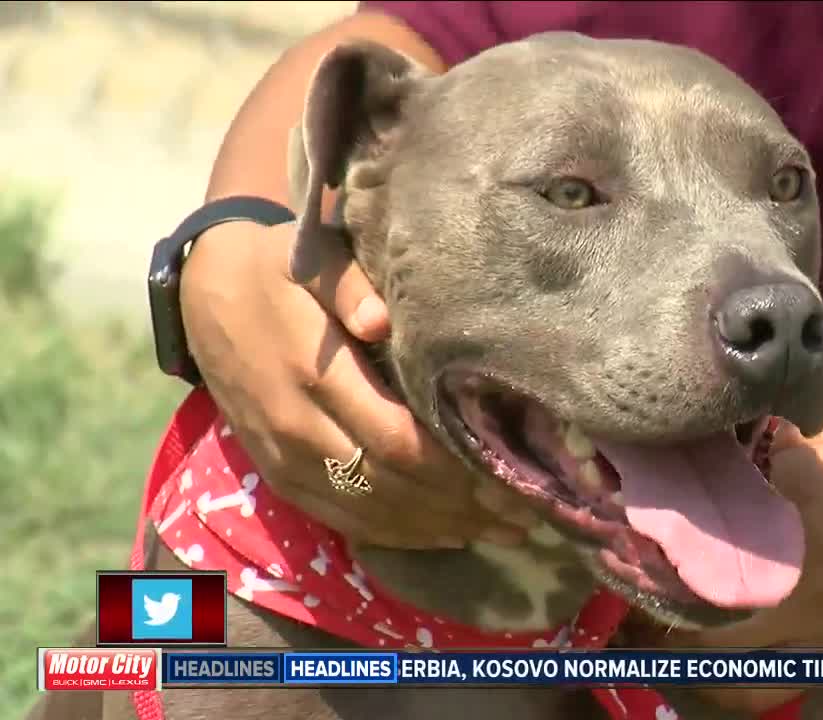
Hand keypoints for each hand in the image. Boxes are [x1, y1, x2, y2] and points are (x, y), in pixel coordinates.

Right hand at [179, 220, 536, 548]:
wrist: (205, 294)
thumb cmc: (278, 270)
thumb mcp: (311, 259)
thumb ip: (347, 284)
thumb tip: (379, 317)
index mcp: (313, 373)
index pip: (394, 440)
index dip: (454, 469)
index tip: (510, 477)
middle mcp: (297, 426)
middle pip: (390, 484)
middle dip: (461, 505)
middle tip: (526, 511)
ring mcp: (284, 457)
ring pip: (368, 511)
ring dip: (438, 529)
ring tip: (501, 531)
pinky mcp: (278, 474)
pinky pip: (340, 518)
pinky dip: (396, 534)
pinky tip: (446, 536)